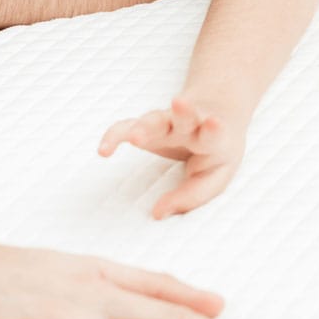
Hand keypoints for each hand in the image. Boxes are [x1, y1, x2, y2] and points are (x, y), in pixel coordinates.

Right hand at [100, 95, 247, 218]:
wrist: (215, 112)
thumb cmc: (214, 152)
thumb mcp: (214, 176)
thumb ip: (191, 196)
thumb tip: (158, 213)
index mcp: (213, 138)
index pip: (215, 133)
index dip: (213, 129)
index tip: (214, 123)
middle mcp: (190, 126)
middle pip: (186, 116)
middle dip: (182, 112)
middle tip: (179, 105)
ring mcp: (167, 122)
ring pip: (155, 119)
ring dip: (145, 125)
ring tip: (134, 136)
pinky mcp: (146, 125)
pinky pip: (126, 127)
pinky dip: (114, 136)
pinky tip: (103, 150)